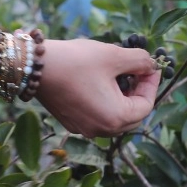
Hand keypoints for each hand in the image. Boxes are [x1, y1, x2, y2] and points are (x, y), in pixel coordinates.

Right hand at [36, 39, 159, 136]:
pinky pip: (96, 115)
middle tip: (137, 70)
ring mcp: (83, 128)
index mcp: (115, 118)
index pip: (147, 105)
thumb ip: (139, 60)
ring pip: (114, 117)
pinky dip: (104, 101)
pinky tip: (99, 81)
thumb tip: (151, 64)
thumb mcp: (114, 56)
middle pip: (132, 115)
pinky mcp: (71, 122)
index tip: (150, 66)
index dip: (151, 83)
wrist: (34, 66)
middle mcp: (100, 130)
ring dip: (121, 97)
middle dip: (137, 92)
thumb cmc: (76, 61)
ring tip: (118, 74)